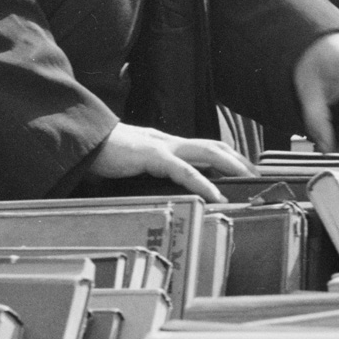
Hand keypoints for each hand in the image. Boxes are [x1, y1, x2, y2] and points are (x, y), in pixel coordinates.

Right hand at [87, 124, 253, 202]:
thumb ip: (150, 171)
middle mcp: (169, 142)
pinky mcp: (152, 155)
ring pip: (206, 151)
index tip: (245, 169)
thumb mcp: (134, 163)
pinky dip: (202, 183)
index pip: (204, 146)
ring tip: (247, 179)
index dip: (227, 155)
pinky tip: (215, 196)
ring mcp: (162, 146)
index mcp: (166, 145)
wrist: (82, 143)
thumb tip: (164, 187)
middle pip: (213, 146)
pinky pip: (184, 170)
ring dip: (230, 164)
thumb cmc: (105, 155)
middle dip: (237, 159)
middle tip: (256, 175)